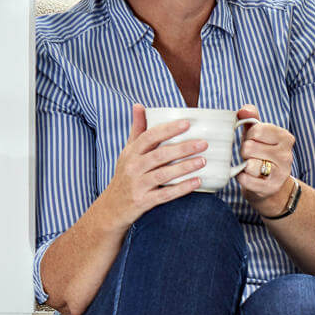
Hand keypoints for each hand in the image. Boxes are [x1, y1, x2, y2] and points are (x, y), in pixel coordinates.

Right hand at [98, 104, 207, 228]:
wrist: (111, 209)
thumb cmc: (124, 176)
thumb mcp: (127, 152)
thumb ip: (136, 130)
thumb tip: (138, 105)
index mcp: (131, 153)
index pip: (149, 136)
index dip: (168, 129)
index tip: (187, 124)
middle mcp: (133, 167)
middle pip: (160, 155)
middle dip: (183, 148)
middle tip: (203, 143)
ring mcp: (138, 185)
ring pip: (163, 174)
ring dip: (184, 167)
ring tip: (203, 160)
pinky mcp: (143, 202)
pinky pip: (165, 194)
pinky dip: (182, 188)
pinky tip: (197, 182)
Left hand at [233, 103, 295, 214]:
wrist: (270, 185)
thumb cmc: (261, 154)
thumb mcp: (258, 134)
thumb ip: (251, 118)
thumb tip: (244, 110)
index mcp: (285, 137)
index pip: (257, 130)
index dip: (249, 135)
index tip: (253, 141)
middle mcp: (286, 155)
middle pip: (249, 147)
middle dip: (244, 151)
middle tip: (251, 156)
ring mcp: (280, 173)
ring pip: (249, 164)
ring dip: (244, 165)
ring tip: (250, 166)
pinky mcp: (271, 188)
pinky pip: (246, 180)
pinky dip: (242, 178)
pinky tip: (247, 176)